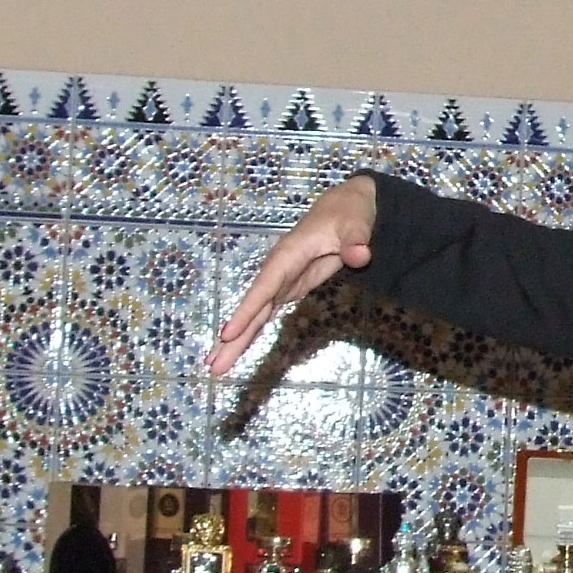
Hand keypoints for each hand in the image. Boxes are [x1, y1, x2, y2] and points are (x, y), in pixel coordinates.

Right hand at [207, 175, 376, 374]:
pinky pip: (266, 313)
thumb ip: (356, 241)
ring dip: (236, 340)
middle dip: (234, 336)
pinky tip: (236, 348)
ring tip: (216, 366)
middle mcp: (278, 270)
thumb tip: (360, 255)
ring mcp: (282, 280)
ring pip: (256, 314)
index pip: (265, 287)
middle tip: (212, 365)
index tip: (228, 334)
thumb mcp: (356, 224)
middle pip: (253, 307)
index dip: (247, 310)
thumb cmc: (350, 213)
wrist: (349, 206)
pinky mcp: (289, 287)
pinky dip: (251, 330)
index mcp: (288, 255)